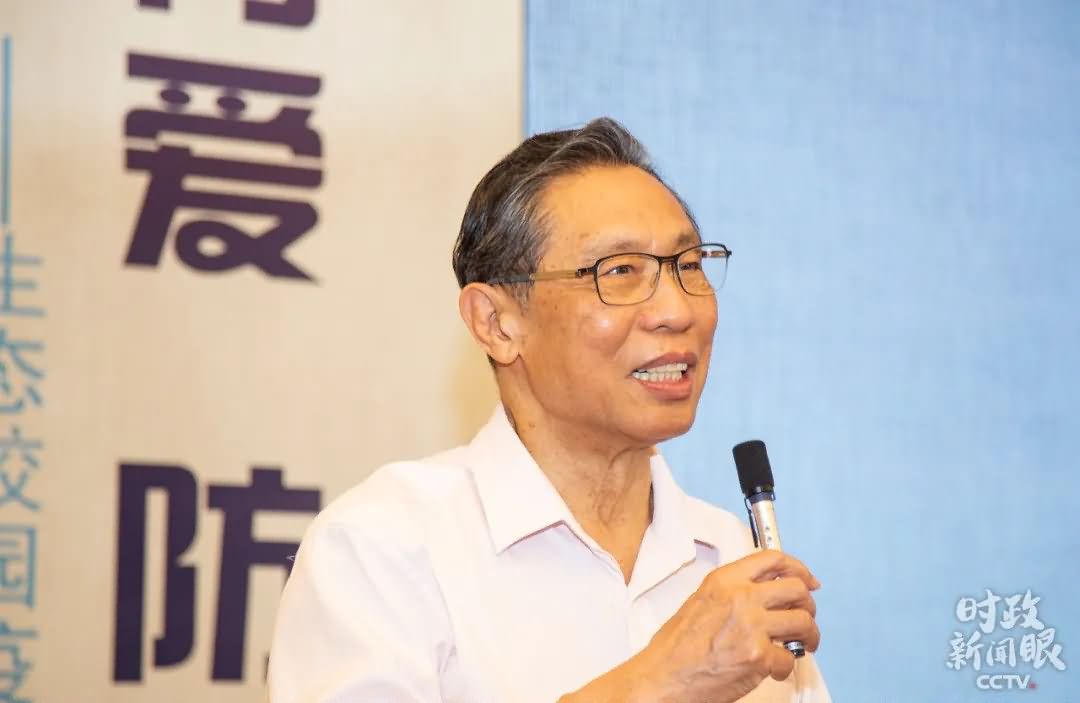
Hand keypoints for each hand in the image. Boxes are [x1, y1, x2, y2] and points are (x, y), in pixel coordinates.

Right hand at [560, 550, 820, 702]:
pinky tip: (774, 668)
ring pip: (803, 622)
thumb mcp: (701, 601)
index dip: (799, 569)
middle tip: (804, 617)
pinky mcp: (758, 655)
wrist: (665, 677)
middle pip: (796, 588)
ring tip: (799, 645)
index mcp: (724, 580)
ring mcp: (751, 626)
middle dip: (807, 605)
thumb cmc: (677, 648)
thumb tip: (765, 593)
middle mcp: (740, 597)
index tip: (808, 579)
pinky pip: (789, 658)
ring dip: (808, 636)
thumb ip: (733, 592)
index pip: (773, 559)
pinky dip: (785, 667)